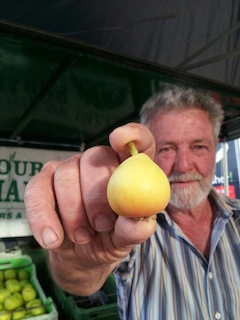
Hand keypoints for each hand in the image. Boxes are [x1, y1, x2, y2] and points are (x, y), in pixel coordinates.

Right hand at [24, 123, 156, 294]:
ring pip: (66, 173)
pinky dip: (42, 216)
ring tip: (83, 237)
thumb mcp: (125, 239)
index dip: (132, 134)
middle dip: (97, 196)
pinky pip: (37, 190)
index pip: (138, 141)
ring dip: (73, 212)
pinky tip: (52, 239)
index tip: (119, 140)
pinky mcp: (43, 182)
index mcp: (129, 170)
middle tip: (102, 226)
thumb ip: (133, 230)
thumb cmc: (110, 239)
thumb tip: (139, 222)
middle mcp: (99, 162)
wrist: (81, 256)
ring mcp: (70, 168)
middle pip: (96, 157)